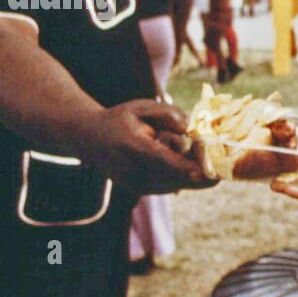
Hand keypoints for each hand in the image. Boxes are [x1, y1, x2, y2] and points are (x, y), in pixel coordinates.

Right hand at [80, 99, 212, 193]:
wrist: (90, 139)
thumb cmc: (121, 119)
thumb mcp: (140, 106)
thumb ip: (166, 113)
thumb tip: (189, 128)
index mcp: (129, 145)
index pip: (159, 158)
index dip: (181, 166)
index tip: (201, 171)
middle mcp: (130, 169)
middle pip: (172, 175)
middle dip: (197, 166)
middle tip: (207, 147)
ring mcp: (134, 183)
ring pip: (175, 183)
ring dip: (190, 169)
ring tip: (187, 148)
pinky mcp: (141, 190)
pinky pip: (171, 186)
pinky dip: (183, 175)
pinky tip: (182, 159)